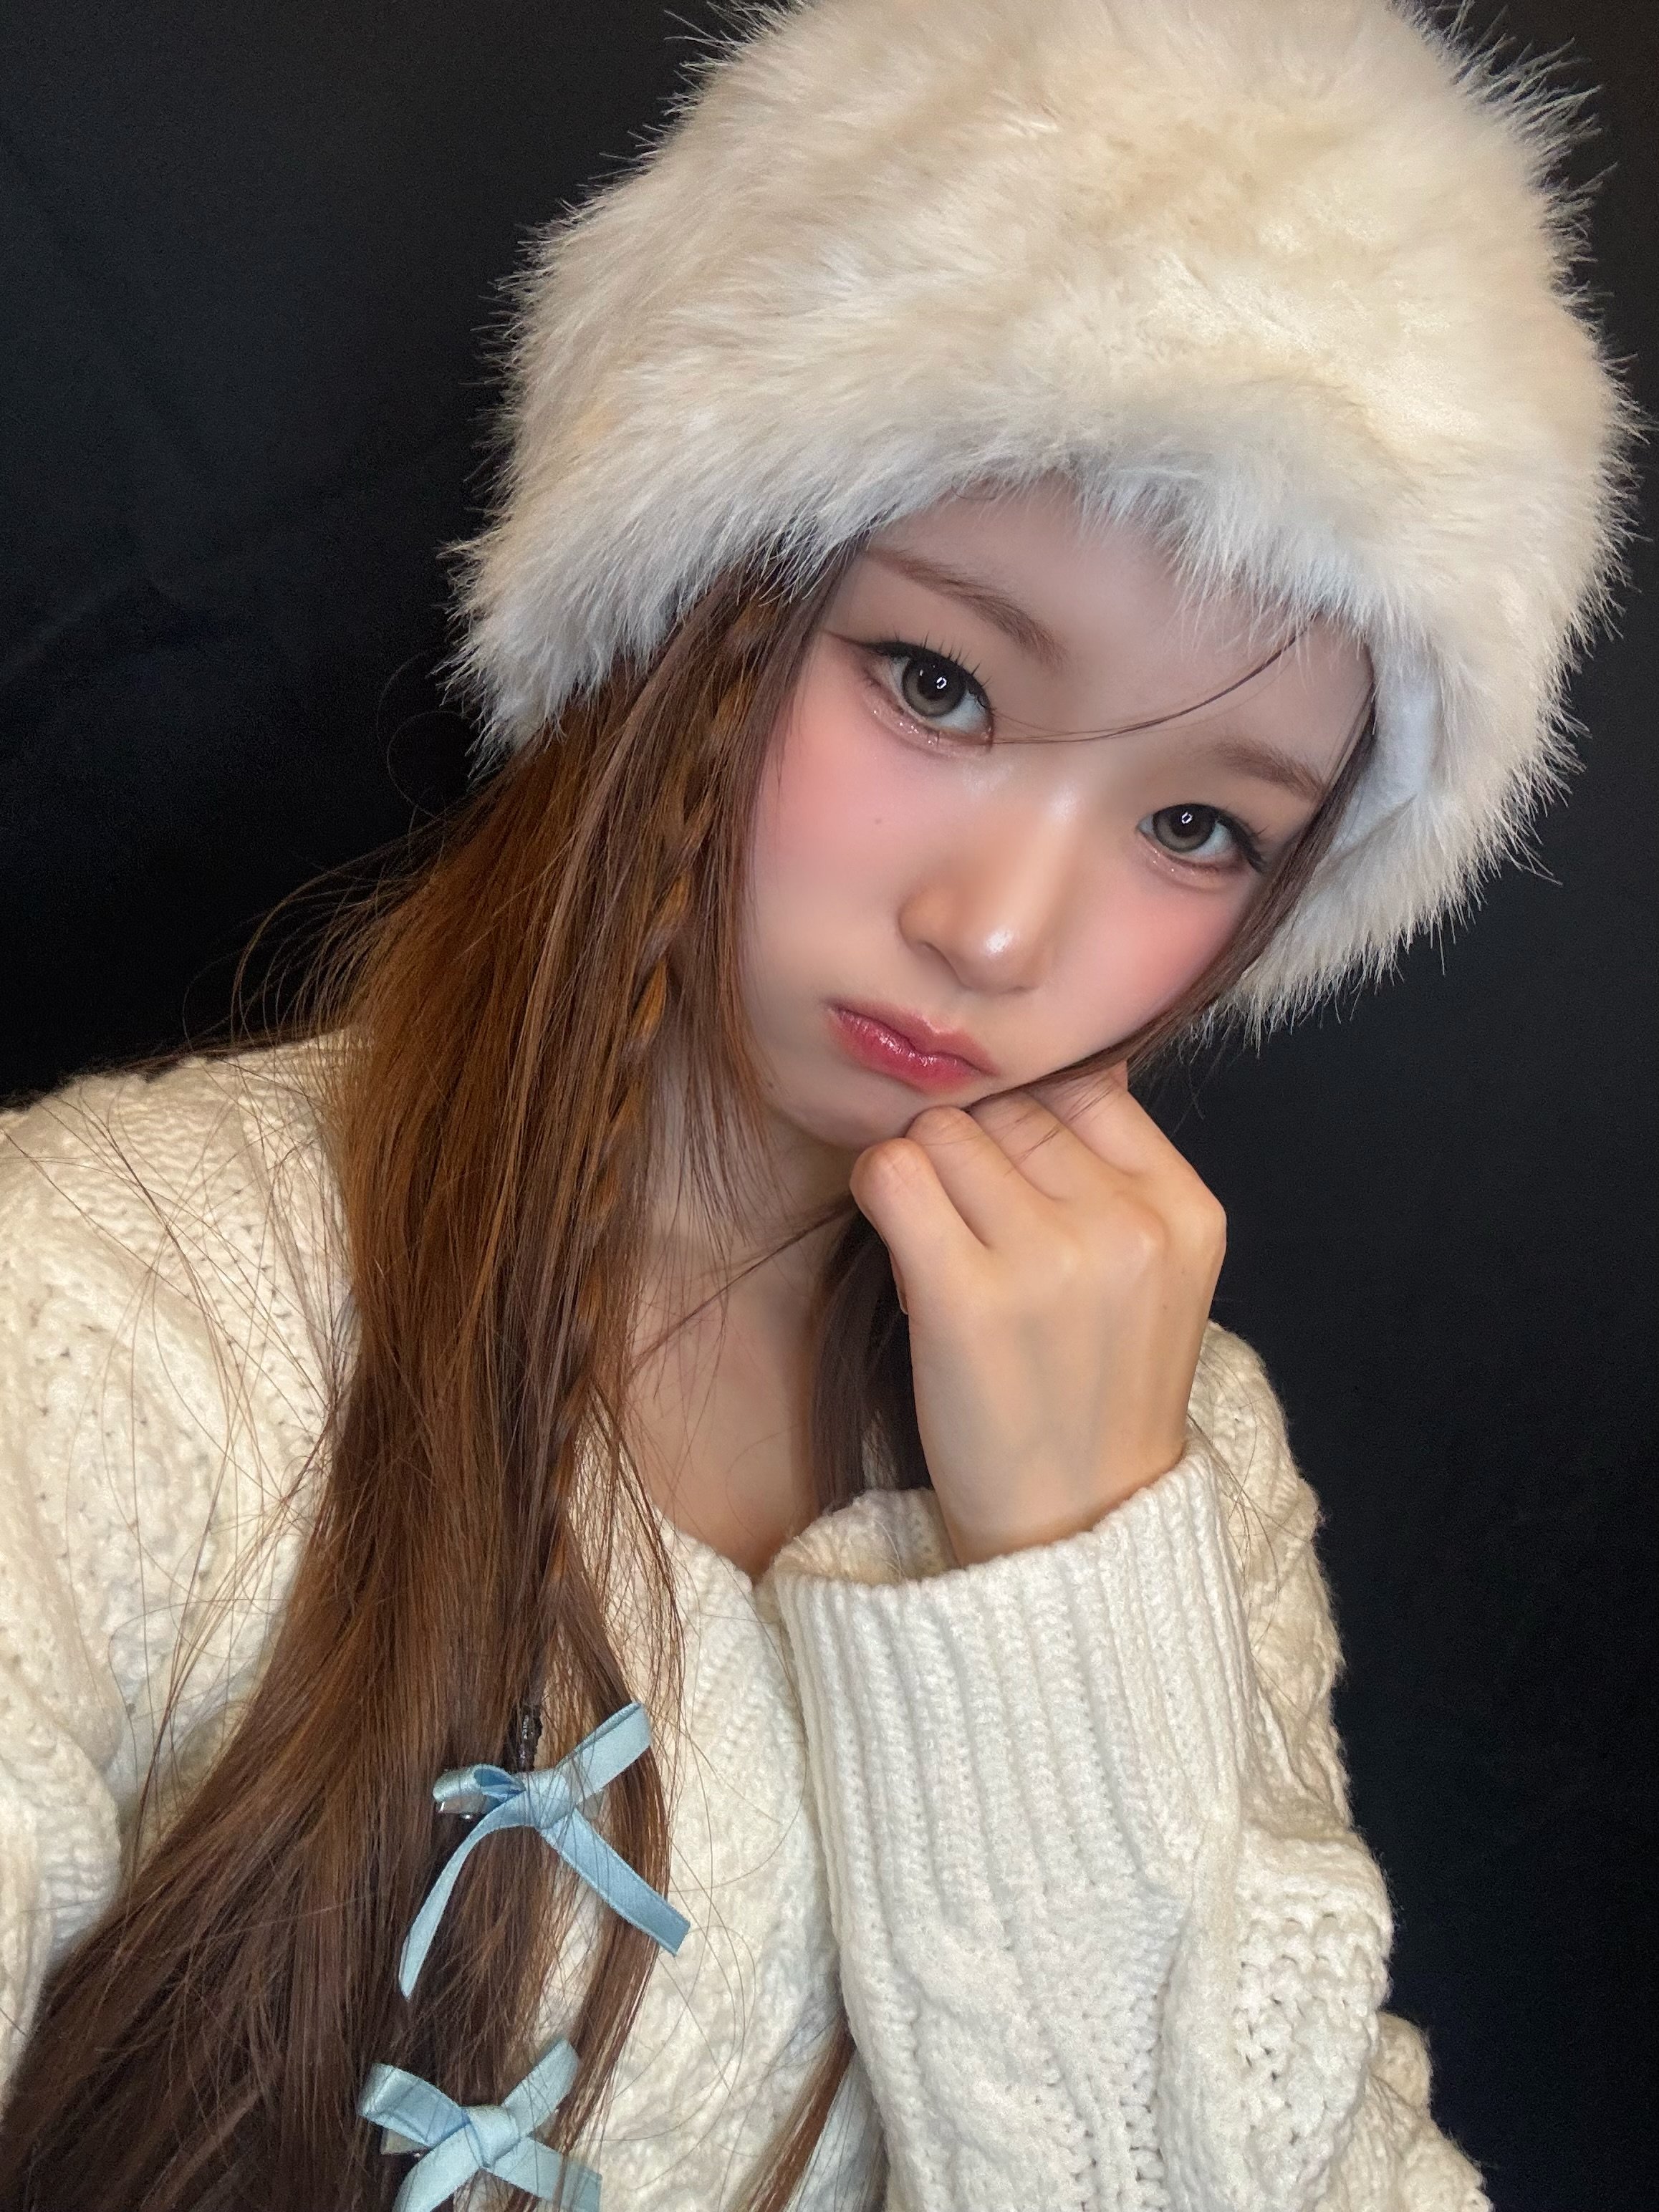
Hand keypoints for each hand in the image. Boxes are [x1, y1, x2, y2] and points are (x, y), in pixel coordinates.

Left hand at [848, 1064, 1225, 1566]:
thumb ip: (1117, 1167)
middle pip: (1006, 1106)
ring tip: (945, 1248)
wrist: (1072, 1530)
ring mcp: (1051, 1260)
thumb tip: (1061, 1053)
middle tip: (973, 1230)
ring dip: (924, 1176)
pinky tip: (900, 1242)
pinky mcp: (968, 1299)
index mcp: (1186, 1210)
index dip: (1028, 1119)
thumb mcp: (1153, 1273)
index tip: (1011, 1178)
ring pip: (943, 1132)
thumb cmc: (1091, 1389)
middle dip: (974, 1153)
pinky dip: (879, 1191)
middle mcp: (1130, 1226)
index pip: (1084, 1083)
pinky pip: (894, 1173)